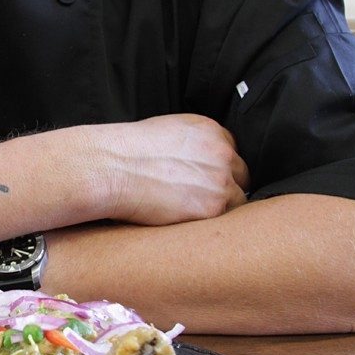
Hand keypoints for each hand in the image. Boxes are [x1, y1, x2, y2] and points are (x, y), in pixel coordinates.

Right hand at [99, 114, 249, 225]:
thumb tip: (195, 162)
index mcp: (211, 131)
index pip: (231, 153)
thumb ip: (192, 144)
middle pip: (241, 175)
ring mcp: (221, 180)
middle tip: (202, 200)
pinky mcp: (213, 207)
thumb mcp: (167, 130)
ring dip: (221, 208)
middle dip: (226, 187)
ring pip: (237, 200)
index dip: (220, 170)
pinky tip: (193, 223)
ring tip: (196, 215)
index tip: (206, 181)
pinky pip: (226, 219)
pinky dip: (213, 224)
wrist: (113, 167)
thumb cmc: (128, 151)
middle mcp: (222, 152)